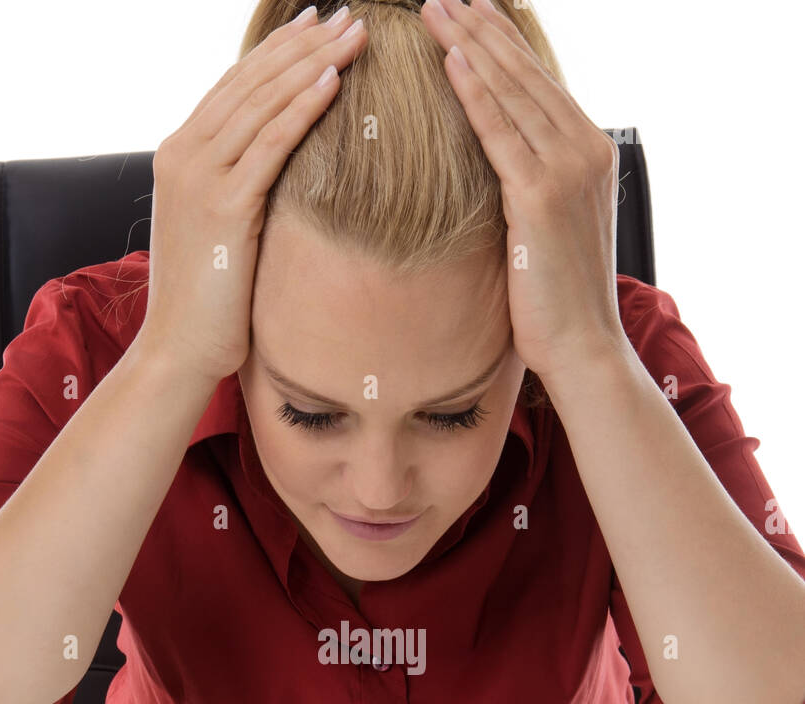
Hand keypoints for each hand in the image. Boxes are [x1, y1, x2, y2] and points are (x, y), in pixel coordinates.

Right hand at [136, 6, 367, 385]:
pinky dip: (302, 109)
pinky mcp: (222, 206)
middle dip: (304, 44)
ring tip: (356, 35)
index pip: (235, 85)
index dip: (279, 51)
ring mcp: (198, 177)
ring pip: (263, 103)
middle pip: (252, 81)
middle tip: (350, 15)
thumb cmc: (206, 302)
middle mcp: (183, 153)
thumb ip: (236, 190)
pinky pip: (270, 145)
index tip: (319, 24)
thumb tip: (274, 172)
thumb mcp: (218, 230)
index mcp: (179, 154)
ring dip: (313, 64)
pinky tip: (333, 82)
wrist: (178, 350)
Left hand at [421, 0, 626, 381]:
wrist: (583, 347)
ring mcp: (568, 170)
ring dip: (470, 45)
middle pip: (523, 75)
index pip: (538, 83)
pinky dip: (475, 94)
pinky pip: (500, 133)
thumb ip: (532, 187)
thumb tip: (500, 169)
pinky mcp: (542, 197)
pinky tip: (451, 61)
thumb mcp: (549, 230)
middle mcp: (586, 150)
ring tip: (435, 10)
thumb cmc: (558, 299)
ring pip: (512, 93)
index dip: (500, 42)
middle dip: (480, 28)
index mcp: (590, 152)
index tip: (467, 10)